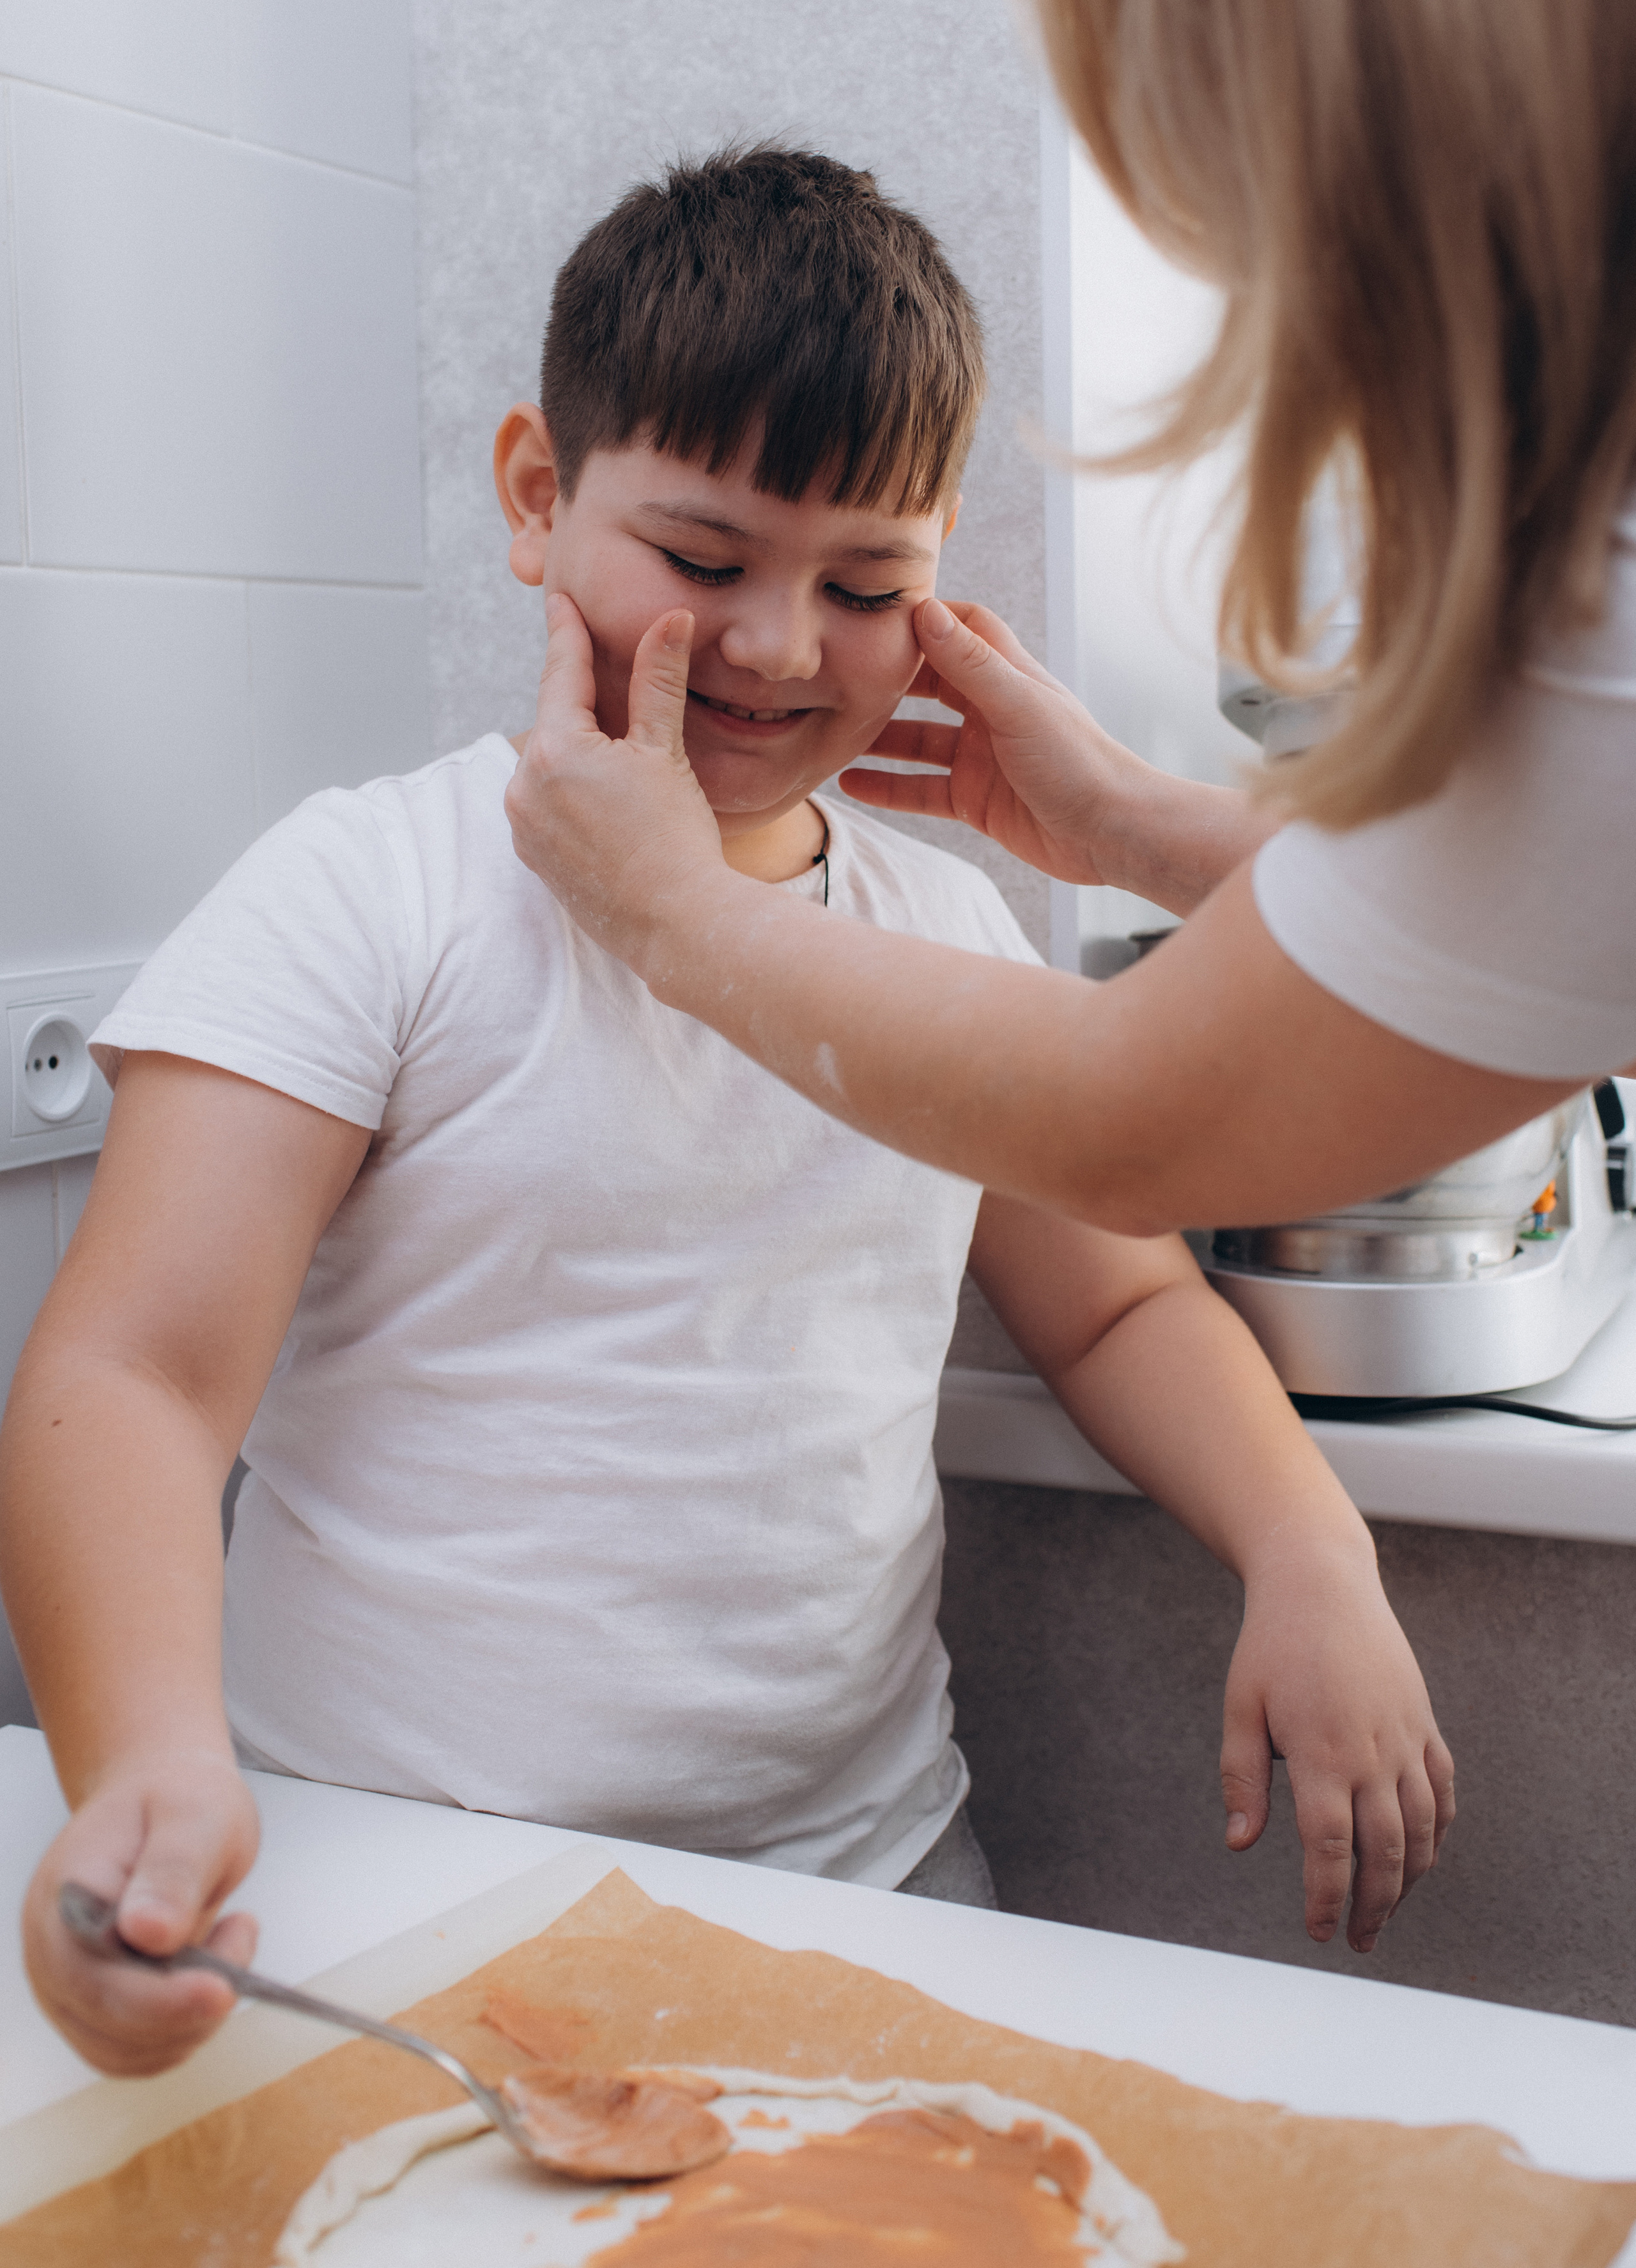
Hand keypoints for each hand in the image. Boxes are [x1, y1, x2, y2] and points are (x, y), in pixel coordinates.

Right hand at [24, 1749, 260, 2075]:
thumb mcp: (194, 1813)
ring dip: (192, 2019)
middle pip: (110, 2025)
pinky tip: (211, 1970)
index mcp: (65, 1899)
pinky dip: (184, 2029)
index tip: (223, 1989)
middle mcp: (52, 1952)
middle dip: (189, 2005)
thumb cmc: (176, 1799)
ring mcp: (68, 1985)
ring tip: (229, 1938)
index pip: (96, 1976)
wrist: (160, 1798)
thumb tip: (145, 1933)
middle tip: (241, 1933)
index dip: (161, 1999)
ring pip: (127, 2051)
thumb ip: (172, 1870)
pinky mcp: (94, 2007)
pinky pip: (137, 2051)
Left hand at [504, 594, 725, 972]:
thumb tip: (670, 619)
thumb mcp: (666, 751)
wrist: (676, 925)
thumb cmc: (677, 840)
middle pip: (554, 722)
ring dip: (574, 751)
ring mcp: (523, 825)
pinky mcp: (532, 857)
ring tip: (615, 754)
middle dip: (578, 701)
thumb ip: (658, 681)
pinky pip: (546, 805)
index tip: (558, 600)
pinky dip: (569, 791)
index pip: (562, 674)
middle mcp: (523, 785)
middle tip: (599, 672)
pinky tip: (604, 800)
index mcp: (554, 750)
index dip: (566, 633)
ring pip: (549, 765)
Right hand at [842, 598, 1272, 912]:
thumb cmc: (1079, 762)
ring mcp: (980, 757)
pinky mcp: (975, 801)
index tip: (872, 615)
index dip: (922, 618)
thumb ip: (969, 662)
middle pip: (928, 683)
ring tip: (829, 733)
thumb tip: (923, 610)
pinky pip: (921, 790)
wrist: (1113, 833)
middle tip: (834, 676)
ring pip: (917, 741)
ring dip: (877, 738)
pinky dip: (888, 788)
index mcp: (1007, 675)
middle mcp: (990, 711)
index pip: (960, 628)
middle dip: (886, 679)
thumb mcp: (1017, 705)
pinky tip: (849, 785)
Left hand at [1221, 1544, 1455, 1952]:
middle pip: (1385, 1852)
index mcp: (1322, 1754)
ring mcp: (1406, 1739)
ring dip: (1410, 1880)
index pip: (1330, 1849)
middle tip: (1355, 1940)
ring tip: (1386, 1911)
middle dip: (1372, 1906)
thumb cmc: (1271, 1645)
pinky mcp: (1424, 1723)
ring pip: (1423, 1830)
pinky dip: (1438, 1832)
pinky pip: (1443, 1791)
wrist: (1323, 1583)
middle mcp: (1373, 1753)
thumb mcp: (1240, 1707)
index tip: (1319, 1932)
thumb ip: (1242, 1778)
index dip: (1327, 1898)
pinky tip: (1423, 1857)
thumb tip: (1239, 1843)